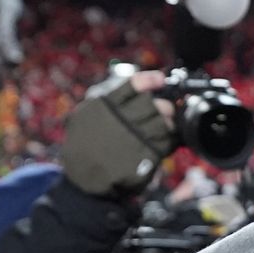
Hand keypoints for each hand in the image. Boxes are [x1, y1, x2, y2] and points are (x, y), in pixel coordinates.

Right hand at [61, 70, 176, 197]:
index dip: (150, 80)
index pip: (135, 85)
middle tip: (164, 109)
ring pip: (163, 123)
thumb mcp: (88, 112)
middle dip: (163, 105)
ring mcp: (135, 138)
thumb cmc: (86, 139)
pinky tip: (165, 138)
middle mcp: (122, 120)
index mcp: (107, 105)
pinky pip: (165, 142)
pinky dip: (168, 138)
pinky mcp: (144, 156)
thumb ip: (109, 98)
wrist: (84, 172)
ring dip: (168, 122)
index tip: (160, 79)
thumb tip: (135, 87)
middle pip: (154, 105)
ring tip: (165, 123)